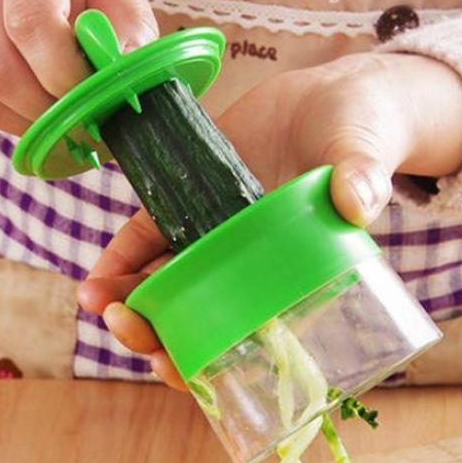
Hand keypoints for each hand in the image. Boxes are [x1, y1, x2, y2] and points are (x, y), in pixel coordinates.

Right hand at [0, 0, 156, 134]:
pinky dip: (13, 118)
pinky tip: (39, 107)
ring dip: (31, 119)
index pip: (31, 20)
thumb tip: (127, 87)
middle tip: (84, 117)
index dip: (65, 75)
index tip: (94, 96)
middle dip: (49, 107)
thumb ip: (130, 34)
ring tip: (64, 114)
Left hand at [77, 51, 461, 389]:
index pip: (251, 344)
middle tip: (127, 327)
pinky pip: (149, 239)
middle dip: (157, 337)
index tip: (176, 366)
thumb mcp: (365, 155)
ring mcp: (215, 242)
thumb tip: (358, 202)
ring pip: (167, 289)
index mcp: (294, 283)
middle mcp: (250, 272)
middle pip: (200, 324)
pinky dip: (121, 259)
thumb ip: (362, 177)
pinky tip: (97, 273)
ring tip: (96, 301)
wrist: (331, 96)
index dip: (210, 365)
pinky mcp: (190, 205)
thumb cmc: (363, 135)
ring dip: (129, 304)